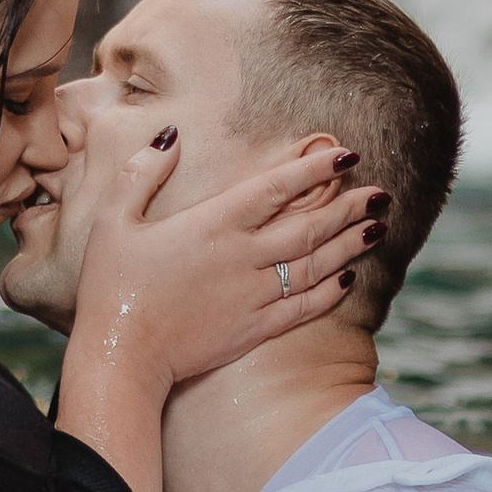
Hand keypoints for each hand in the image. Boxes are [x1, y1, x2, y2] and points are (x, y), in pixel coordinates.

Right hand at [49, 133, 383, 491]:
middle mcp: (242, 257)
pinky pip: (303, 309)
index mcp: (212, 224)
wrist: (120, 356)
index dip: (315, 169)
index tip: (347, 156)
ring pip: (314, 265)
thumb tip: (171, 135)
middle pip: (308, 226)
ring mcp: (252, 296)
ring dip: (349, 245)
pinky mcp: (253, 330)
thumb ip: (142, 173)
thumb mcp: (113, 219)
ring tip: (377, 228)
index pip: (276, 187)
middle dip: (349, 207)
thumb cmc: (111, 286)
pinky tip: (348, 280)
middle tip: (380, 193)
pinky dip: (329, 293)